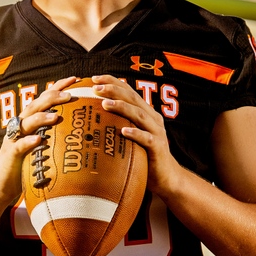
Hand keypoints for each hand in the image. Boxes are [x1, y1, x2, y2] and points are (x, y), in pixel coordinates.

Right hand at [0, 76, 77, 200]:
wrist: (2, 185)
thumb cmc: (27, 164)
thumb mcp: (44, 146)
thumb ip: (57, 135)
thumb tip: (85, 131)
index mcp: (30, 120)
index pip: (45, 98)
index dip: (59, 87)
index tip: (76, 79)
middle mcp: (21, 125)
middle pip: (36, 105)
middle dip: (52, 97)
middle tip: (70, 95)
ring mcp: (14, 139)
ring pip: (27, 122)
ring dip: (41, 118)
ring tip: (56, 116)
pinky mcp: (10, 154)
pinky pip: (19, 146)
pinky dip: (28, 142)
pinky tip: (38, 140)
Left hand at [89, 74, 180, 195]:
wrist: (165, 176)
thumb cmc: (143, 155)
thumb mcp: (129, 136)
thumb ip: (117, 124)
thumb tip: (90, 118)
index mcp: (144, 112)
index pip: (128, 91)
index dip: (113, 82)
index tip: (95, 78)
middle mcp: (152, 119)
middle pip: (133, 98)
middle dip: (114, 90)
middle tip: (97, 87)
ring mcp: (156, 132)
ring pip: (139, 115)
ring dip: (122, 107)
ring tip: (106, 104)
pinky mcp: (158, 147)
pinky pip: (146, 138)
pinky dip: (135, 133)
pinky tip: (124, 130)